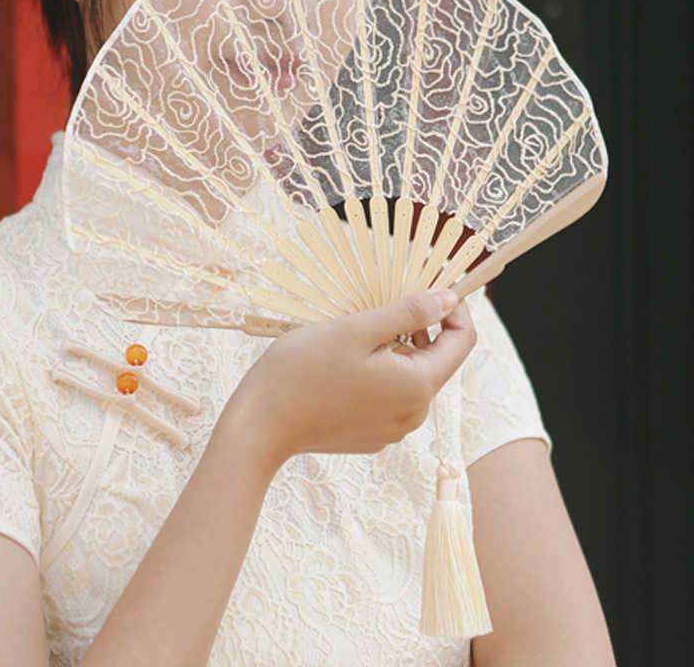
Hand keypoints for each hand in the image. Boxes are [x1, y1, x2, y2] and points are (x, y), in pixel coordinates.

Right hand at [222, 289, 476, 468]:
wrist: (260, 426)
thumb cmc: (304, 370)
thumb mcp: (357, 329)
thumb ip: (408, 312)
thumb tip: (449, 299)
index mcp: (417, 386)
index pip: (463, 341)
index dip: (454, 309)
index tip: (429, 287)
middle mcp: (413, 414)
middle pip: (436, 360)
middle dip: (419, 329)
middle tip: (381, 306)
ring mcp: (392, 429)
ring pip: (410, 378)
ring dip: (396, 351)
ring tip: (357, 335)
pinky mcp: (371, 436)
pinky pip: (389, 397)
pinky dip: (379, 374)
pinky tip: (344, 365)